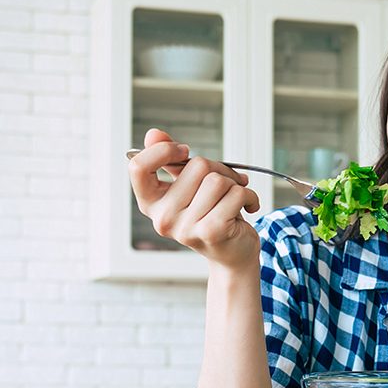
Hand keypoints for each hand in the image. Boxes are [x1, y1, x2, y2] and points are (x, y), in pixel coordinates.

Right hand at [128, 128, 261, 269]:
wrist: (232, 253)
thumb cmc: (211, 214)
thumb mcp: (188, 186)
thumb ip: (170, 160)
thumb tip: (153, 133)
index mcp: (151, 204)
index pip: (138, 167)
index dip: (163, 151)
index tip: (184, 152)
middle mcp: (162, 218)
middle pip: (195, 165)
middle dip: (219, 169)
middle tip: (225, 184)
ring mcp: (185, 228)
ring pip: (217, 180)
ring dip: (236, 184)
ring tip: (235, 198)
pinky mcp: (211, 231)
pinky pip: (235, 194)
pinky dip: (249, 196)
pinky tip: (248, 207)